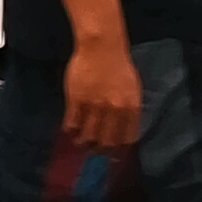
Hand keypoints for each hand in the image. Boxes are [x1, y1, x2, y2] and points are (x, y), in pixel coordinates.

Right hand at [60, 28, 142, 150]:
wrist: (101, 47)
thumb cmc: (119, 65)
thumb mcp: (132, 89)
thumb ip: (129, 109)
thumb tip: (125, 128)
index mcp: (131, 108)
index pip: (127, 138)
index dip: (119, 149)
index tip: (114, 153)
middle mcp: (114, 110)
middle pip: (106, 141)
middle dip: (100, 150)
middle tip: (95, 152)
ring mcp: (94, 106)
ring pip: (88, 135)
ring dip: (83, 143)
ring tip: (80, 143)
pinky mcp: (76, 100)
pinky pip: (72, 123)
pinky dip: (70, 130)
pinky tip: (69, 130)